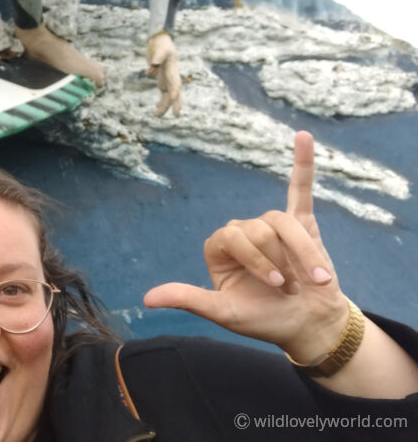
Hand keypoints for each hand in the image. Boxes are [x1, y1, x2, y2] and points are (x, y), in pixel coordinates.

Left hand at [144, 131, 349, 361]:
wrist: (308, 325)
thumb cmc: (264, 319)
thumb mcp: (224, 312)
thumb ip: (189, 299)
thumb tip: (147, 299)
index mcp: (219, 248)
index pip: (232, 236)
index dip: (256, 259)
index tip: (275, 286)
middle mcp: (242, 232)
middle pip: (259, 229)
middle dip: (280, 262)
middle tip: (290, 288)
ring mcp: (272, 226)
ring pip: (284, 223)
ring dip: (303, 253)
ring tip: (315, 279)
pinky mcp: (302, 223)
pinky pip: (300, 189)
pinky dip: (303, 163)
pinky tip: (304, 137)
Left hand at [146, 31, 180, 116]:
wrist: (161, 40)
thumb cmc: (161, 44)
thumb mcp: (160, 48)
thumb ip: (157, 57)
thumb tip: (151, 67)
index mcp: (173, 71)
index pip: (175, 85)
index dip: (176, 94)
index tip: (175, 100)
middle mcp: (172, 77)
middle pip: (174, 93)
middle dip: (174, 104)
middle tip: (175, 115)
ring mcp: (168, 79)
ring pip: (168, 96)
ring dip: (164, 105)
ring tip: (156, 115)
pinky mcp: (162, 80)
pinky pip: (163, 94)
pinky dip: (161, 101)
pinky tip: (156, 109)